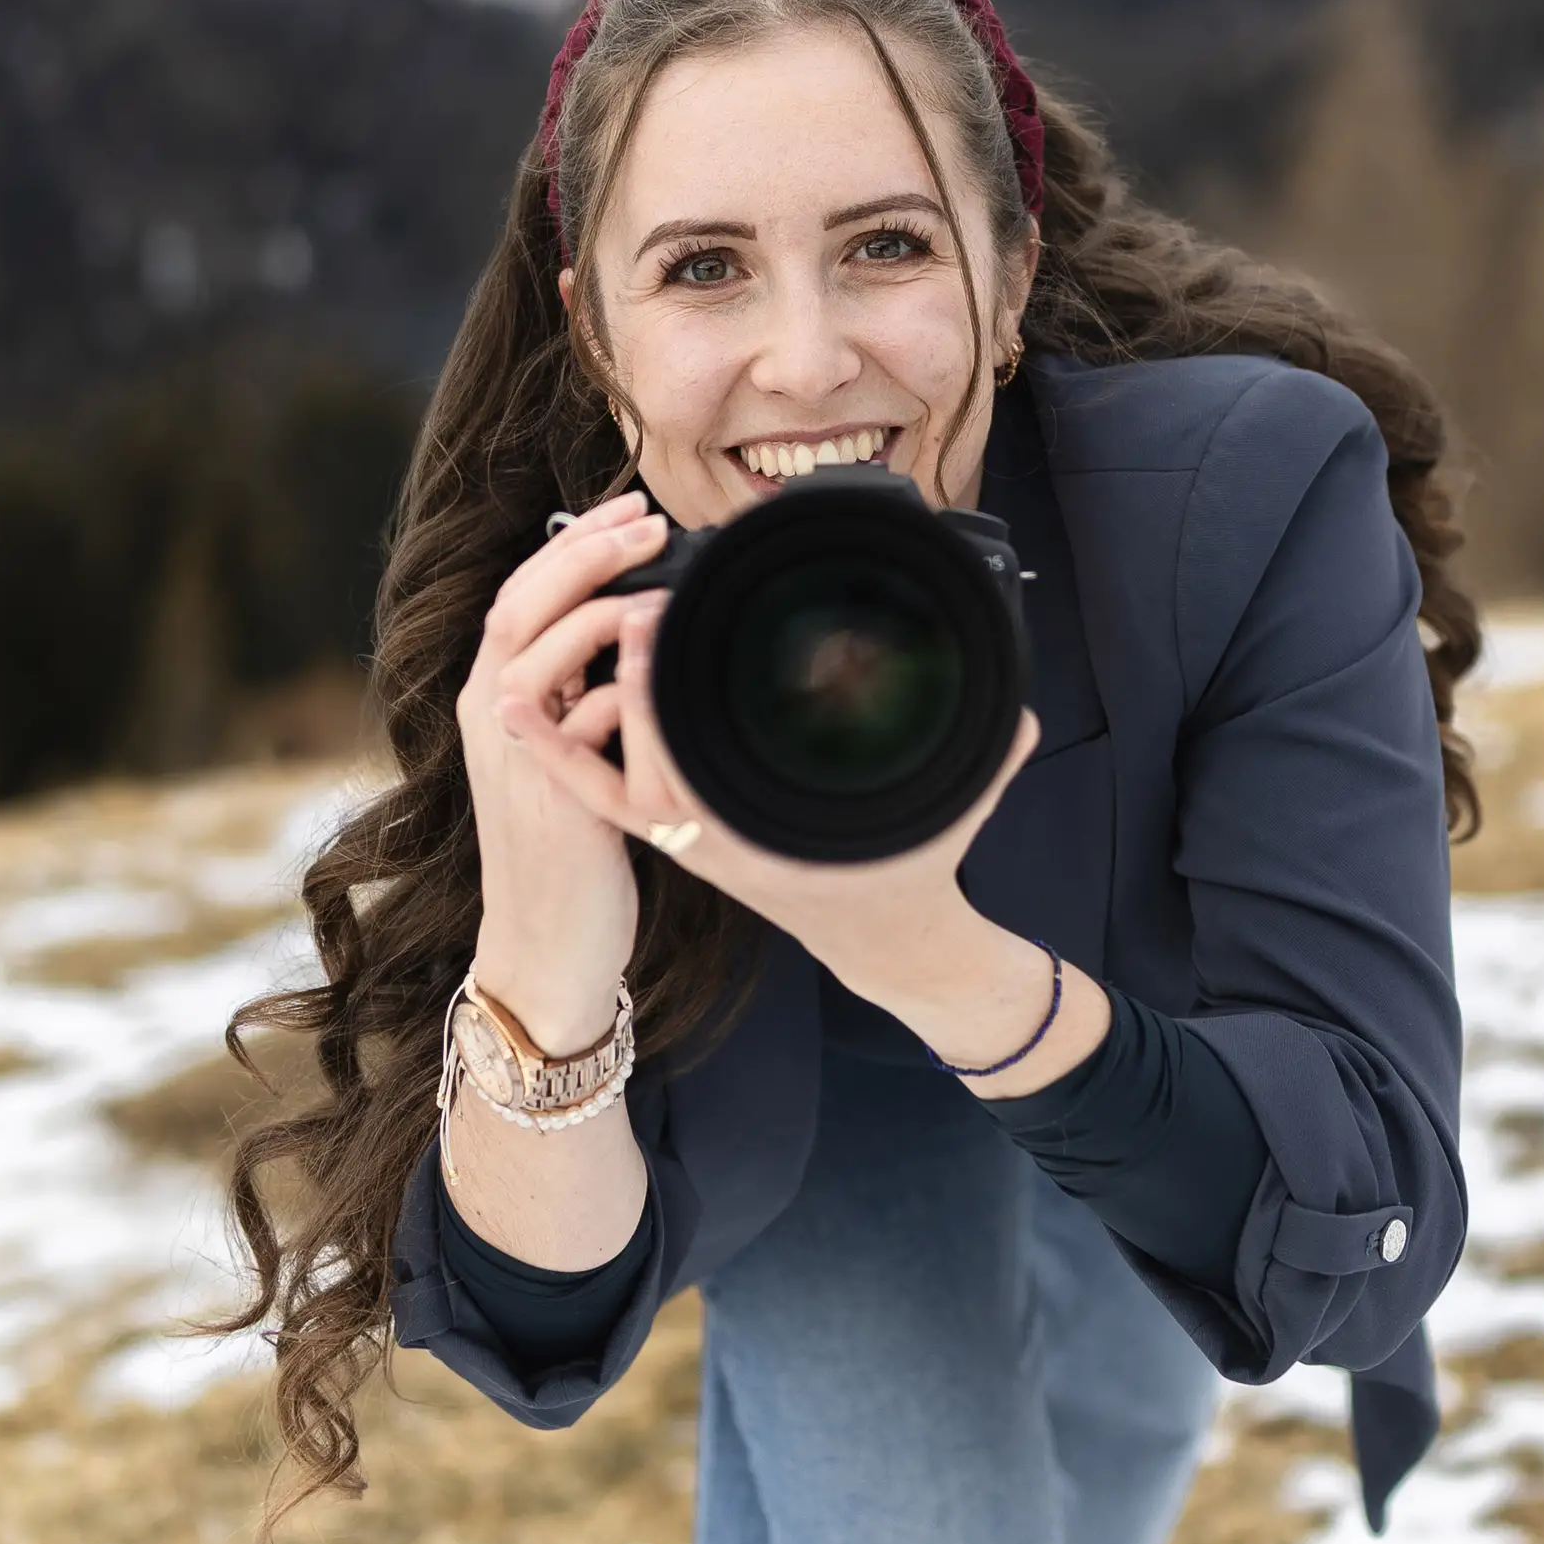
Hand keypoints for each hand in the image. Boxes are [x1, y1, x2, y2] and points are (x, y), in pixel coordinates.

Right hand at [457, 489, 669, 1052]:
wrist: (547, 944)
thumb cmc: (570, 845)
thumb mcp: (567, 754)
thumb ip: (584, 692)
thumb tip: (635, 623)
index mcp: (494, 698)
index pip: (520, 594)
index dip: (570, 544)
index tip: (627, 503)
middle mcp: (492, 718)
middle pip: (520, 606)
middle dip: (583, 554)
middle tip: (648, 518)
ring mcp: (517, 759)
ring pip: (541, 656)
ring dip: (602, 610)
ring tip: (663, 584)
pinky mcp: (556, 800)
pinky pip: (585, 727)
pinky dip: (624, 688)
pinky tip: (668, 667)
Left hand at [496, 582, 1042, 1010]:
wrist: (884, 938)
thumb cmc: (912, 872)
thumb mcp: (951, 814)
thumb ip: (987, 763)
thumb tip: (1018, 715)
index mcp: (769, 846)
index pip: (692, 772)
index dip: (660, 703)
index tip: (651, 626)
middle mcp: (716, 845)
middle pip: (638, 769)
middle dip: (623, 685)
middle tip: (621, 605)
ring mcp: (688, 841)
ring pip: (608, 781)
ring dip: (575, 714)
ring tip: (550, 642)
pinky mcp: (676, 831)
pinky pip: (602, 794)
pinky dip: (561, 752)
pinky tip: (525, 705)